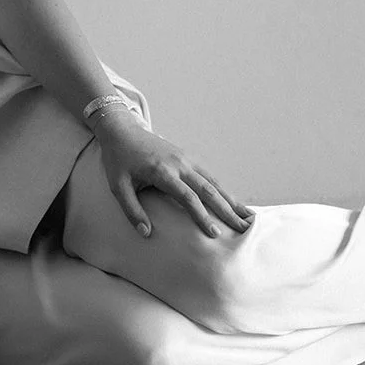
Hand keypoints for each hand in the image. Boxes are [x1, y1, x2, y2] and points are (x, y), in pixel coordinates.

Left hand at [94, 112, 253, 238]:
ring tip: (247, 216)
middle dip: (227, 210)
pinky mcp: (187, 157)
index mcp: (162, 171)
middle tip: (244, 228)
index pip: (187, 197)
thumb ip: (131, 210)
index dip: (202, 216)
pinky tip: (232, 201)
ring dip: (230, 199)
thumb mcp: (118, 186)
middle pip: (208, 189)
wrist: (122, 130)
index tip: (214, 233)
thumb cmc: (118, 160)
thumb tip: (146, 233)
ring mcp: (185, 158)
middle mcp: (179, 164)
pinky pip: (208, 175)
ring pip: (213, 181)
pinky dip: (223, 189)